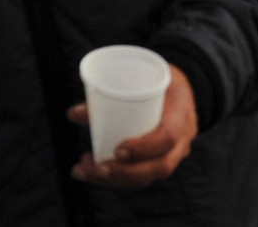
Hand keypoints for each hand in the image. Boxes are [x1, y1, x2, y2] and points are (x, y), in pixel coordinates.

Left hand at [69, 62, 197, 187]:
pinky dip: (117, 179)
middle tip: (94, 166)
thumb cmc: (158, 81)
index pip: (168, 136)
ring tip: (83, 170)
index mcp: (181, 112)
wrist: (181, 90)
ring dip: (113, 179)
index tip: (117, 150)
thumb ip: (112, 95)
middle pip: (159, 166)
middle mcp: (183, 139)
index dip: (144, 147)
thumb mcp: (143, 78)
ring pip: (149, 177)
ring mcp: (175, 154)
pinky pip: (143, 178)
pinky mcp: (162, 161)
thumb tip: (74, 113)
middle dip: (124, 172)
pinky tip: (94, 174)